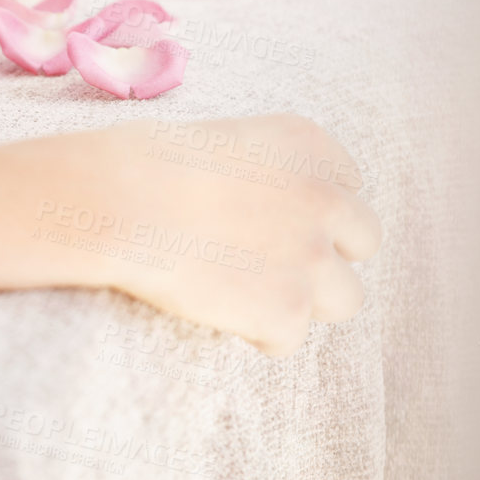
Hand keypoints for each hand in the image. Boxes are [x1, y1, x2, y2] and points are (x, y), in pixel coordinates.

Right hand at [11, 113, 381, 356]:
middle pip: (364, 240)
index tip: (271, 216)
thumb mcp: (218, 140)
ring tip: (250, 294)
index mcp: (308, 144)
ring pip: (346, 298)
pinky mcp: (287, 312)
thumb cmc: (141, 163)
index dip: (309, 208)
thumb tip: (260, 211)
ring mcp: (311, 258)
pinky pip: (291, 338)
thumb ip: (262, 171)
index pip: (347, 185)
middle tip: (270, 260)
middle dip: (325, 252)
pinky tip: (218, 311)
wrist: (115, 203)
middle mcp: (325, 198)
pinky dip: (259, 333)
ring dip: (305, 299)